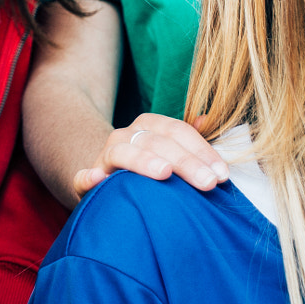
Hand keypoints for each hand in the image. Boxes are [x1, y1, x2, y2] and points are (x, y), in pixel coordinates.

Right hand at [73, 113, 228, 199]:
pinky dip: (88, 178)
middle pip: (156, 142)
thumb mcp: (173, 152)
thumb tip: (207, 118)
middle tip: (208, 183)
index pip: (177, 131)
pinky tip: (97, 180)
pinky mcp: (86, 181)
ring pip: (122, 153)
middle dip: (185, 161)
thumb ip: (190, 139)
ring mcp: (103, 157)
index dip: (201, 150)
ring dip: (143, 161)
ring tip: (164, 173)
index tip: (222, 174)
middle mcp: (125, 136)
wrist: (111, 185)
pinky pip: (82, 178)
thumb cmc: (151, 170)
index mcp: (149, 127)